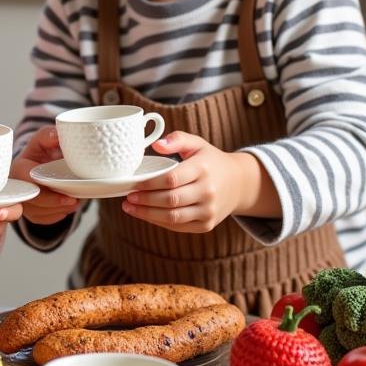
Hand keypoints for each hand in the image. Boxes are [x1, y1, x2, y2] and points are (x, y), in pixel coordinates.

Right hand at [10, 126, 78, 225]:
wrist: (38, 164)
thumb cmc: (41, 151)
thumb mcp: (43, 139)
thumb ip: (48, 135)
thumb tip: (56, 135)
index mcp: (18, 168)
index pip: (29, 183)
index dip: (47, 192)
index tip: (67, 195)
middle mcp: (15, 188)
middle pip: (34, 202)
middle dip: (55, 203)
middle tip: (75, 201)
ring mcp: (20, 202)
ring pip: (39, 213)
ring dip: (59, 209)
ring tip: (75, 202)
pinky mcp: (28, 213)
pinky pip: (43, 219)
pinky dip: (58, 214)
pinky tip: (66, 206)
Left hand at [122, 131, 253, 232]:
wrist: (238, 183)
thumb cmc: (210, 161)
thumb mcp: (197, 144)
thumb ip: (177, 139)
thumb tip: (156, 145)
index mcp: (203, 169)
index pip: (171, 179)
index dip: (149, 184)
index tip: (132, 183)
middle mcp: (208, 191)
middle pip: (170, 200)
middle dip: (145, 200)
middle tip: (128, 197)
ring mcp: (208, 211)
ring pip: (172, 217)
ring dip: (147, 214)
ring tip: (130, 207)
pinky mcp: (206, 224)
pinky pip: (178, 226)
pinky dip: (158, 222)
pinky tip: (145, 214)